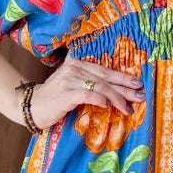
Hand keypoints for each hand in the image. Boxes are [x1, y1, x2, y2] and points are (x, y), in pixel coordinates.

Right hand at [29, 55, 145, 129]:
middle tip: (141, 96)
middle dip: (125, 88)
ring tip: (129, 108)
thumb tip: (113, 92)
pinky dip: (100, 99)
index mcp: (78, 63)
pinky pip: (87, 95)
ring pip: (100, 87)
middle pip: (105, 78)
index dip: (122, 77)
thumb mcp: (72, 85)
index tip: (138, 84)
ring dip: (117, 98)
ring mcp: (69, 80)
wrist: (31, 106)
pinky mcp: (65, 94)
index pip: (105, 71)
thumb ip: (88, 83)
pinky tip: (109, 106)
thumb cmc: (54, 99)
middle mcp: (74, 68)